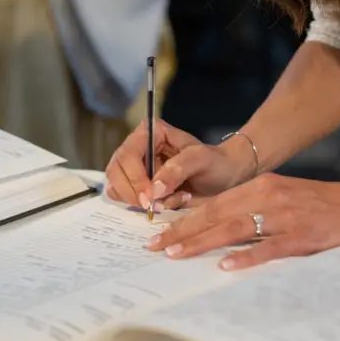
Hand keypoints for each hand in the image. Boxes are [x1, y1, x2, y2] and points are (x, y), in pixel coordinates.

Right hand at [104, 120, 255, 211]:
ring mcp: (133, 169)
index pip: (127, 155)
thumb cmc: (214, 163)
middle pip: (116, 173)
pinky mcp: (135, 187)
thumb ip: (177, 169)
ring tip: (172, 200)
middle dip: (135, 193)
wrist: (223, 178)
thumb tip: (153, 189)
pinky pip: (126, 200)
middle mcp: (136, 149)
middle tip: (157, 206)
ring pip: (117, 188)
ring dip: (141, 201)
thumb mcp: (201, 160)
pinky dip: (143, 207)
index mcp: (149, 133)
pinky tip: (167, 203)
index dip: (135, 178)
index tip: (150, 198)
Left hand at [147, 174, 339, 269]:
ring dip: (202, 242)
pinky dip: (246, 257)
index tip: (160, 233)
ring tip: (176, 254)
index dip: (184, 219)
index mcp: (262, 186)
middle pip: (216, 214)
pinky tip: (225, 266)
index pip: (213, 204)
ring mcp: (284, 217)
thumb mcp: (282, 196)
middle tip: (155, 247)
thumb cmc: (320, 204)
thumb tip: (217, 227)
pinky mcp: (301, 237)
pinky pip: (268, 247)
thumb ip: (252, 207)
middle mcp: (268, 197)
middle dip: (182, 231)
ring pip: (234, 228)